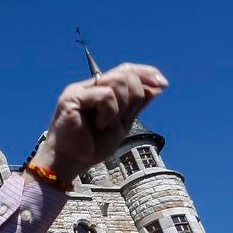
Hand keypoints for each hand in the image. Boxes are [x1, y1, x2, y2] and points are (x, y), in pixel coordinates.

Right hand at [30, 63, 168, 184]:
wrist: (69, 162)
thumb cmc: (90, 147)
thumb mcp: (122, 124)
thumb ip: (136, 105)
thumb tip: (157, 87)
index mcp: (100, 89)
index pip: (127, 70)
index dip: (147, 73)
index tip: (163, 84)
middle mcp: (89, 86)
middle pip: (125, 72)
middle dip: (134, 95)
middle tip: (124, 117)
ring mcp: (80, 90)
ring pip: (117, 81)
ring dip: (121, 106)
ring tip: (106, 124)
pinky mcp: (72, 98)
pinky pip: (105, 96)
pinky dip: (109, 113)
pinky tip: (99, 125)